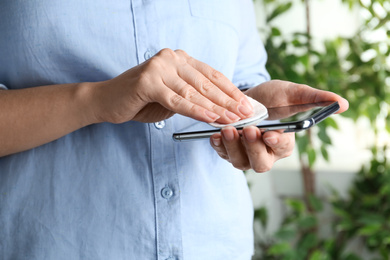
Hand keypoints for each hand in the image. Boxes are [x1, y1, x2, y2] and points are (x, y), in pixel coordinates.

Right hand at [90, 48, 253, 123]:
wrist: (107, 100)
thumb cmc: (141, 100)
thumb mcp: (172, 96)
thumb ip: (192, 96)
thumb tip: (222, 108)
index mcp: (179, 59)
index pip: (211, 75)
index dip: (231, 90)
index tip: (246, 104)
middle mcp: (171, 58)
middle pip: (206, 83)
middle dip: (228, 100)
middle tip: (246, 113)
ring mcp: (158, 68)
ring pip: (194, 92)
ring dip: (216, 107)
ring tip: (233, 119)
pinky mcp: (148, 82)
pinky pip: (177, 100)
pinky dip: (196, 110)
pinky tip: (211, 118)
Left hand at [210, 80, 348, 171]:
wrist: (245, 98)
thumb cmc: (272, 98)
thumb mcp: (291, 93)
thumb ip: (313, 98)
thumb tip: (343, 104)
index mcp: (283, 143)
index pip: (284, 149)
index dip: (278, 144)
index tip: (271, 134)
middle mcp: (265, 154)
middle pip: (261, 163)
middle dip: (253, 148)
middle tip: (247, 130)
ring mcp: (245, 155)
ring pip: (240, 162)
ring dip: (232, 148)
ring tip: (227, 130)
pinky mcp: (227, 152)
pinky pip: (222, 154)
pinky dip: (217, 146)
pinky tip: (213, 135)